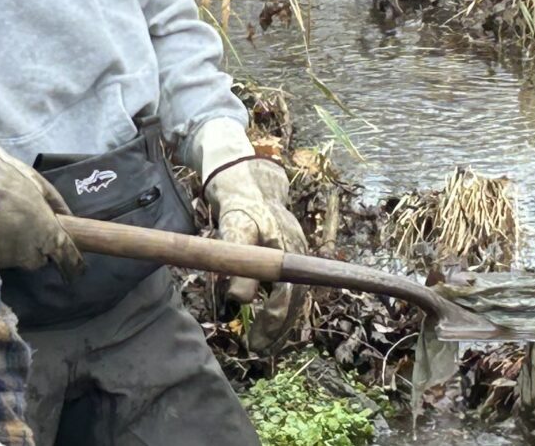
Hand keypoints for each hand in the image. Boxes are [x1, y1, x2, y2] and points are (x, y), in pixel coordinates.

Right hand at [0, 132, 84, 281]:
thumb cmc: (5, 178)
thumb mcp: (38, 183)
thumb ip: (56, 203)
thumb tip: (69, 216)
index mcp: (48, 235)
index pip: (68, 259)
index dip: (72, 262)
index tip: (73, 263)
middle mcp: (29, 254)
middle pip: (39, 260)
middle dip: (37, 247)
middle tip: (27, 224)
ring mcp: (7, 260)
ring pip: (17, 259)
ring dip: (15, 247)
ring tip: (4, 223)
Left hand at [205, 156, 308, 349]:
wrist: (252, 184)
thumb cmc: (242, 207)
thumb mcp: (235, 230)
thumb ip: (238, 261)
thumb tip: (239, 299)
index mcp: (289, 248)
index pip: (288, 294)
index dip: (275, 321)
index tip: (256, 341)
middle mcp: (299, 255)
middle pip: (295, 301)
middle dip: (280, 328)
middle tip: (258, 348)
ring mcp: (297, 257)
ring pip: (294, 297)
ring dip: (282, 321)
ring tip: (263, 342)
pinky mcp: (290, 259)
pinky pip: (289, 290)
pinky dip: (281, 308)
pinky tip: (267, 322)